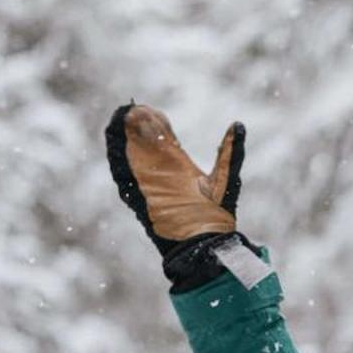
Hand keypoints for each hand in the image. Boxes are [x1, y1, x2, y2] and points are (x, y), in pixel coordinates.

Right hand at [104, 103, 243, 254]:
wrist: (207, 244)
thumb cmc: (218, 216)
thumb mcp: (226, 177)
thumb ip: (230, 152)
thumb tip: (238, 124)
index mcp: (180, 170)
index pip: (163, 142)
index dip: (156, 125)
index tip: (148, 108)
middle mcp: (162, 177)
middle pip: (144, 147)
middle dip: (137, 128)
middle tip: (132, 108)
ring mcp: (150, 187)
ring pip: (131, 159)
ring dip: (124, 139)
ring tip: (120, 118)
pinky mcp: (142, 200)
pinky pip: (125, 178)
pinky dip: (118, 160)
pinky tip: (115, 142)